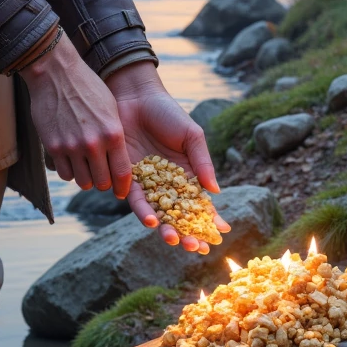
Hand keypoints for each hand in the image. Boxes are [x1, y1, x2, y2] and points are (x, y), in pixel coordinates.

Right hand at [20, 32, 132, 197]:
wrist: (55, 73)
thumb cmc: (86, 87)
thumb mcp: (110, 108)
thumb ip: (114, 135)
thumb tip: (118, 157)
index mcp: (112, 133)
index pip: (122, 173)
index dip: (123, 187)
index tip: (121, 192)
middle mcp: (93, 143)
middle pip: (102, 182)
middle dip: (103, 182)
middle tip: (101, 176)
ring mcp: (71, 147)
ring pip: (82, 182)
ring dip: (86, 178)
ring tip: (85, 168)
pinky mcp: (53, 147)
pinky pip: (64, 173)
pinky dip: (70, 171)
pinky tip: (71, 161)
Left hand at [107, 60, 230, 252]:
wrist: (135, 98)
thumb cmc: (168, 113)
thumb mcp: (191, 136)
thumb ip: (202, 163)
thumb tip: (215, 191)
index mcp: (187, 174)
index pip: (200, 203)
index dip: (210, 220)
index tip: (219, 235)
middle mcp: (167, 184)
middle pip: (179, 215)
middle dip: (188, 232)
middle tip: (196, 248)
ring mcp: (148, 183)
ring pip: (158, 213)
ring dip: (166, 228)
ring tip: (173, 239)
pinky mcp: (127, 177)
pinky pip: (136, 198)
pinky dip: (143, 210)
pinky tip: (151, 220)